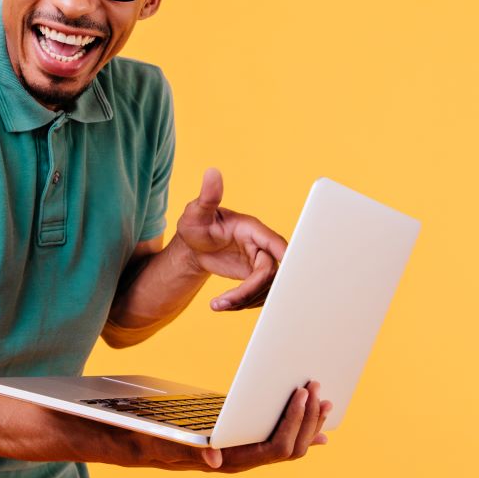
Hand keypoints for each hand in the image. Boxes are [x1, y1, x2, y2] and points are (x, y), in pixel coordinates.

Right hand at [133, 381, 331, 471]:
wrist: (139, 444)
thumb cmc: (151, 440)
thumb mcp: (164, 442)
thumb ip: (187, 449)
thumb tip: (215, 461)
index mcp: (230, 461)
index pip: (275, 449)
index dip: (293, 424)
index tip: (301, 394)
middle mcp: (242, 461)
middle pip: (290, 448)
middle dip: (308, 420)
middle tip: (316, 389)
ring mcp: (245, 454)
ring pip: (289, 446)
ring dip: (308, 424)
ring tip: (323, 400)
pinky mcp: (243, 444)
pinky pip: (277, 440)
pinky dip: (298, 430)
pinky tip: (312, 422)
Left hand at [175, 168, 286, 310]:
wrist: (195, 244)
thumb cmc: (196, 224)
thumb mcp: (197, 212)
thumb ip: (207, 196)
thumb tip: (212, 172)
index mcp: (253, 229)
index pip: (276, 244)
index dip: (283, 260)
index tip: (281, 279)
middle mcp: (261, 245)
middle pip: (271, 273)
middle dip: (251, 291)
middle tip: (225, 302)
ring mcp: (260, 262)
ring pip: (267, 288)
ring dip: (244, 301)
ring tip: (219, 305)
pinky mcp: (255, 276)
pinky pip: (259, 295)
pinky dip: (243, 304)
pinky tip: (222, 305)